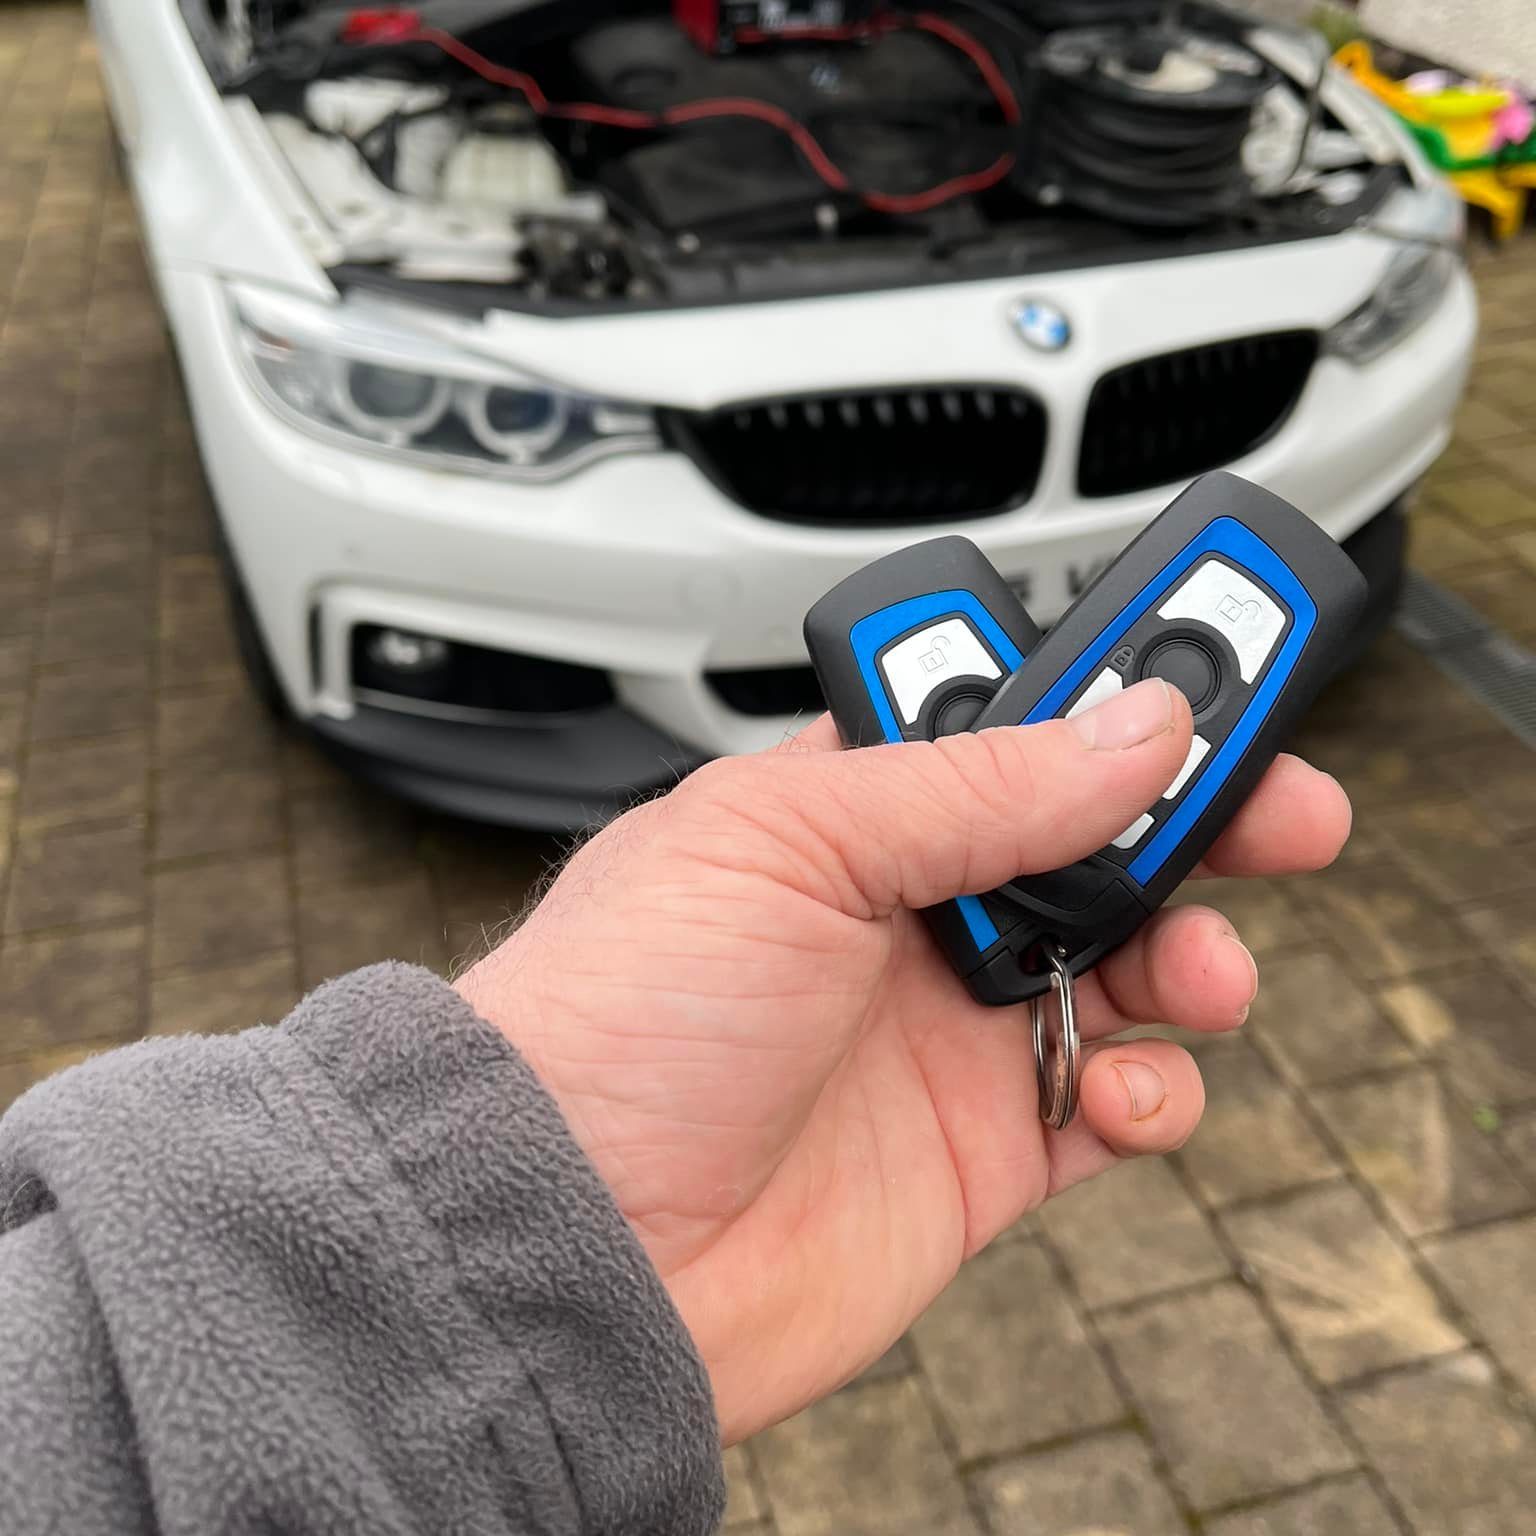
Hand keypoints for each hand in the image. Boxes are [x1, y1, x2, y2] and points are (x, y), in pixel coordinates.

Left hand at [456, 679, 1349, 1442]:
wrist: (569, 1235)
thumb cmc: (619, 1015)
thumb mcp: (791, 839)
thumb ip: (978, 783)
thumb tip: (1138, 727)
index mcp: (852, 807)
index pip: (1012, 723)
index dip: (1112, 702)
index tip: (1211, 687)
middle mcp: (906, 910)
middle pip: (1094, 840)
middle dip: (1198, 820)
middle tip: (1283, 813)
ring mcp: (946, 1032)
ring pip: (1130, 968)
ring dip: (1193, 957)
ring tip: (1197, 974)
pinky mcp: (978, 1150)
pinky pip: (1115, 1104)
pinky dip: (1154, 1094)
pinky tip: (1121, 1091)